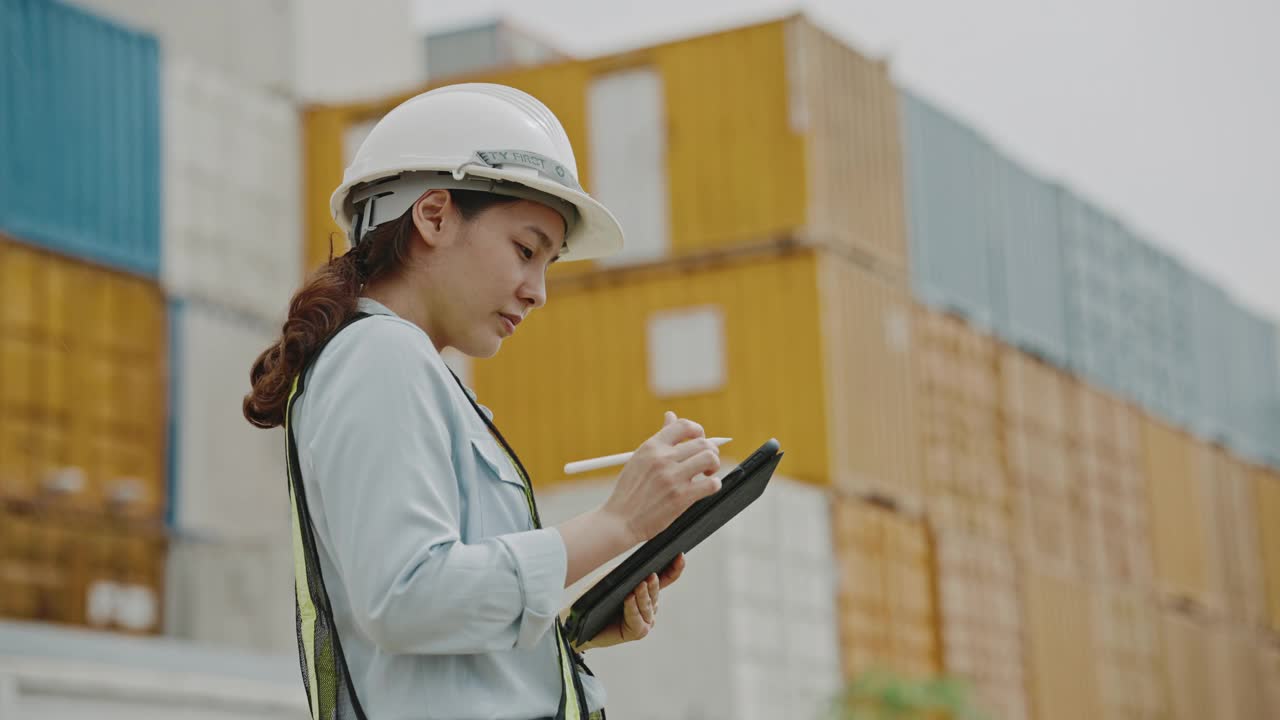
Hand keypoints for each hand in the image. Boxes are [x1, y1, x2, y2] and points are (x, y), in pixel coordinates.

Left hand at [574, 554, 685, 651]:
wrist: (580, 621)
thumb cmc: (596, 599)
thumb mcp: (612, 579)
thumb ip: (628, 572)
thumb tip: (642, 559)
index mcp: (647, 591)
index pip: (665, 578)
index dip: (674, 569)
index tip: (680, 556)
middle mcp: (650, 606)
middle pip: (656, 592)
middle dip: (654, 584)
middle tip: (651, 575)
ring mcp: (646, 620)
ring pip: (648, 606)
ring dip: (643, 596)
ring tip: (639, 586)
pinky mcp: (638, 632)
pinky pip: (638, 619)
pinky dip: (632, 608)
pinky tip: (629, 599)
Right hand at [600, 412, 721, 546]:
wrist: (619, 520)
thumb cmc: (630, 490)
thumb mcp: (639, 458)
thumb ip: (659, 438)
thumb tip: (671, 416)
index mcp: (652, 446)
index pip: (683, 425)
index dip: (698, 431)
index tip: (699, 440)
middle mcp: (663, 459)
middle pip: (702, 442)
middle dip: (711, 450)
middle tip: (707, 461)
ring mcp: (672, 477)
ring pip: (710, 458)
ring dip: (714, 465)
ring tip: (708, 473)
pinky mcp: (681, 497)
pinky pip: (711, 484)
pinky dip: (715, 484)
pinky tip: (707, 487)